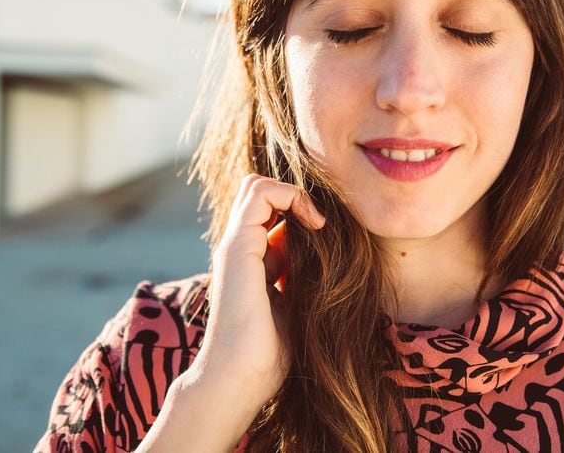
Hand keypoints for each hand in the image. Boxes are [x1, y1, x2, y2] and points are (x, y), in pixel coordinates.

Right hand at [191, 173, 325, 410]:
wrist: (239, 379)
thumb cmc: (270, 353)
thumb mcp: (295, 302)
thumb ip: (300, 276)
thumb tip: (328, 257)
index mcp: (250, 259)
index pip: (270, 210)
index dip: (299, 211)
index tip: (327, 234)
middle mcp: (239, 247)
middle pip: (258, 190)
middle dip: (294, 195)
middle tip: (319, 223)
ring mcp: (235, 244)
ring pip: (256, 184)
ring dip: (294, 194)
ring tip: (317, 222)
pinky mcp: (237, 247)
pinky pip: (260, 193)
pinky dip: (290, 196)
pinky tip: (313, 225)